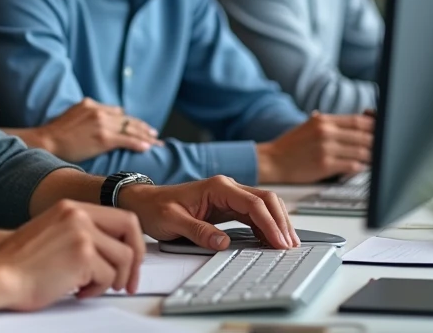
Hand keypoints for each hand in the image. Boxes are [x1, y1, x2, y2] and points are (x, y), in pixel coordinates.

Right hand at [0, 200, 145, 308]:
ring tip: (88, 286)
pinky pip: (108, 278)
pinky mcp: (82, 255)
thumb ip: (79, 231)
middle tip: (128, 281)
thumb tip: (111, 248)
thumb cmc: (19, 263)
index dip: (132, 241)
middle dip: (135, 260)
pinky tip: (77, 291)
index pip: (120, 217)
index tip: (131, 260)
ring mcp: (81, 233)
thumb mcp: (52, 232)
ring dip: (111, 280)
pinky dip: (96, 290)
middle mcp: (78, 215)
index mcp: (71, 207)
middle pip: (131, 230)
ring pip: (123, 259)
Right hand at [33, 98, 162, 161]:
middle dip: (142, 127)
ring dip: (145, 136)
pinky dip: (138, 143)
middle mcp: (98, 111)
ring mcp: (102, 123)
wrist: (47, 141)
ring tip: (156, 141)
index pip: (117, 112)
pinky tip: (147, 147)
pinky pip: (126, 140)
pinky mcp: (103, 137)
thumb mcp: (72, 116)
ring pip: (130, 129)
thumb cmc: (56, 133)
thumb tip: (101, 123)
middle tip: (154, 133)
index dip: (130, 121)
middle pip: (127, 119)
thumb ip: (88, 116)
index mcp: (91, 104)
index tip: (139, 126)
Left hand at [116, 176, 297, 250]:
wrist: (143, 202)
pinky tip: (272, 240)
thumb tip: (223, 242)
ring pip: (263, 206)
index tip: (279, 242)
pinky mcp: (227, 207)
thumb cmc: (155, 207)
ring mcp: (229, 197)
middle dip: (281, 221)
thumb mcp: (172, 221)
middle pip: (266, 200)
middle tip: (290, 245)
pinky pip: (254, 214)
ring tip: (288, 245)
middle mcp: (227, 188)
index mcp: (217, 187)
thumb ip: (198, 231)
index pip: (253, 203)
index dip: (269, 223)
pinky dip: (266, 226)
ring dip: (277, 223)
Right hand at [256, 111, 373, 183]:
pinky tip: (361, 168)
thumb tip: (354, 123)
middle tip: (385, 148)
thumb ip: (329, 124)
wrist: (272, 161)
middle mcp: (325, 132)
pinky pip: (352, 165)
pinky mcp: (325, 165)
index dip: (375, 126)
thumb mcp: (308, 127)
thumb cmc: (290, 146)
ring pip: (361, 151)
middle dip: (377, 142)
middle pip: (364, 135)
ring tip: (376, 160)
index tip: (383, 132)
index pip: (358, 120)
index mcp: (323, 120)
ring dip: (372, 157)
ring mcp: (326, 148)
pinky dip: (360, 167)